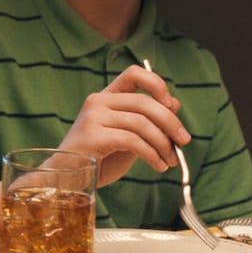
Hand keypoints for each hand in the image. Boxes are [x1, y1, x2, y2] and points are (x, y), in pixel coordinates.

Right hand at [57, 64, 189, 185]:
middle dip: (170, 122)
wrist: (67, 178)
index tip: (172, 106)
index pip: (134, 73)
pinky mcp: (92, 136)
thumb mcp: (126, 136)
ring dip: (163, 144)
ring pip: (141, 123)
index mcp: (105, 97)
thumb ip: (146, 120)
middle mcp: (97, 101)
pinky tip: (158, 166)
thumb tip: (175, 104)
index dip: (157, 85)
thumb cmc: (96, 158)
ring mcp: (92, 117)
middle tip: (184, 140)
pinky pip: (132, 141)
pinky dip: (152, 155)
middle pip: (144, 102)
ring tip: (170, 161)